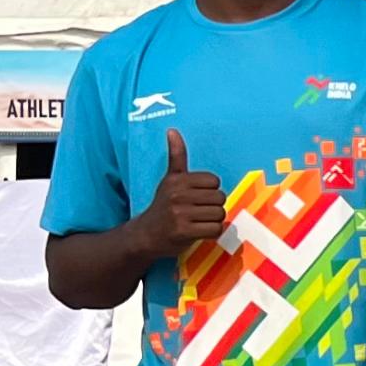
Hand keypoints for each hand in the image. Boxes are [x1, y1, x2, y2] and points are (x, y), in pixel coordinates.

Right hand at [136, 129, 227, 258]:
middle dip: (213, 207)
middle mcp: (177, 194)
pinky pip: (215, 229)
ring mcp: (179, 213)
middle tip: (197, 212)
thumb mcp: (170, 179)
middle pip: (220, 198)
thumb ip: (176, 156)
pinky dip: (211, 233)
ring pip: (220, 214)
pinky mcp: (183, 231)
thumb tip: (172, 130)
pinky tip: (198, 232)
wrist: (145, 235)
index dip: (210, 191)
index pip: (215, 181)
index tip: (196, 197)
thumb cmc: (164, 205)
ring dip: (213, 221)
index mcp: (177, 180)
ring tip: (197, 221)